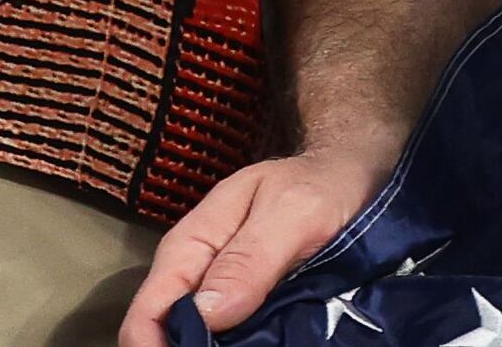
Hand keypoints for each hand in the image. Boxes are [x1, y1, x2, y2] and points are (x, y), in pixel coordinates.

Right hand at [119, 119, 403, 346]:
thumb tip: (204, 316)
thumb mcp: (293, 211)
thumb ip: (250, 257)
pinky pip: (235, 339)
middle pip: (168, 333)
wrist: (354, 172)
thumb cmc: (322, 182)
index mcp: (191, 246)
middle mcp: (198, 275)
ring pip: (201, 340)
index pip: (147, 311)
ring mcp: (225, 294)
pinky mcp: (252, 307)